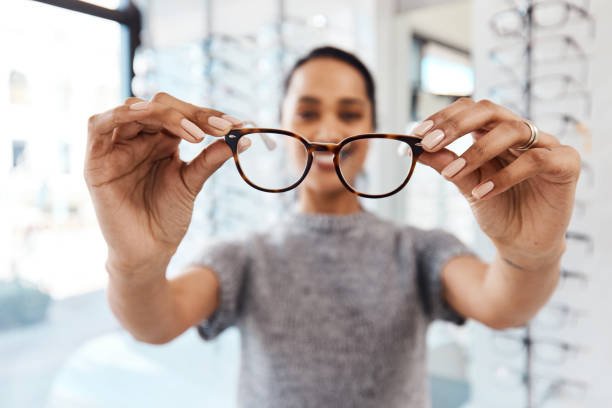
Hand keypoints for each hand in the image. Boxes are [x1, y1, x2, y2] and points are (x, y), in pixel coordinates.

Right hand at [85, 92, 245, 274]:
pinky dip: (119, 114)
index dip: (208, 115)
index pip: (183, 113)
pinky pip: (97, 125)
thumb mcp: (192, 183)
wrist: (148, 251)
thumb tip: (244, 137)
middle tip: (219, 128)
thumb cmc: (168, 217)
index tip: (237, 124)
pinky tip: (144, 114)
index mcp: (162, 139)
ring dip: (163, 113)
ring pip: (133, 109)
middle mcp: (139, 137)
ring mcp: (116, 146)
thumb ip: (211, 158)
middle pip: (160, 105)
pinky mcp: (96, 159)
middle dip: (191, 113)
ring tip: (193, 131)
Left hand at [415, 98, 580, 266]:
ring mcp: (545, 145)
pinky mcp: (565, 164)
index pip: (469, 110)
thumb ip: (446, 164)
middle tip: (429, 142)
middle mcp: (520, 133)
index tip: (416, 134)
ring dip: (477, 152)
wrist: (521, 244)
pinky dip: (505, 176)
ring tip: (452, 174)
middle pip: (490, 110)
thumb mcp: (465, 185)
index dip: (443, 118)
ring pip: (512, 131)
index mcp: (494, 133)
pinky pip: (536, 160)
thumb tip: (414, 148)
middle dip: (456, 125)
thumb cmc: (496, 209)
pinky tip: (483, 193)